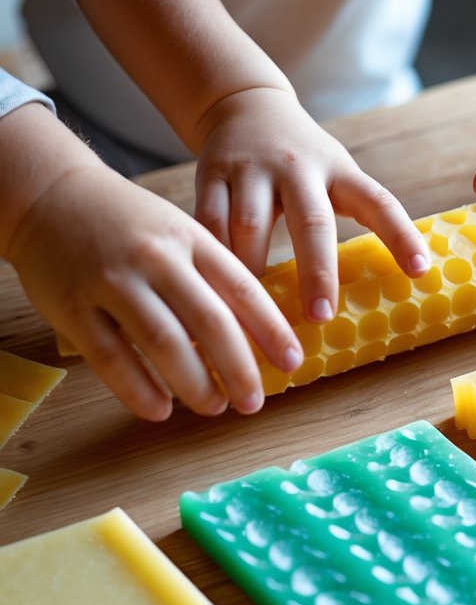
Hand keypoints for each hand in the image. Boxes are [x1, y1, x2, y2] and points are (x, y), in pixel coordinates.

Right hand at [7, 160, 303, 420]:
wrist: (52, 195)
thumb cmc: (129, 222)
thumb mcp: (178, 231)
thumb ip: (211, 274)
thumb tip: (256, 332)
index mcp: (191, 238)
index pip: (242, 288)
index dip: (271, 329)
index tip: (293, 361)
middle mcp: (156, 258)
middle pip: (209, 320)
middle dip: (238, 367)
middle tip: (253, 402)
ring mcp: (113, 282)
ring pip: (163, 341)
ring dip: (194, 383)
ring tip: (214, 407)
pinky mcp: (75, 307)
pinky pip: (111, 356)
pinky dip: (138, 389)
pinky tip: (160, 410)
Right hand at [193, 86, 429, 317]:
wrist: (245, 104)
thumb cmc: (302, 160)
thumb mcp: (335, 173)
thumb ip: (353, 214)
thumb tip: (383, 285)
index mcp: (339, 170)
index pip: (379, 202)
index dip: (401, 235)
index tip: (419, 271)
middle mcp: (297, 166)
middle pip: (312, 222)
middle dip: (318, 272)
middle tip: (321, 317)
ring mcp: (252, 168)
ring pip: (251, 226)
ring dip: (254, 273)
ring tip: (257, 315)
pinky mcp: (211, 173)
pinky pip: (209, 222)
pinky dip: (213, 257)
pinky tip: (214, 287)